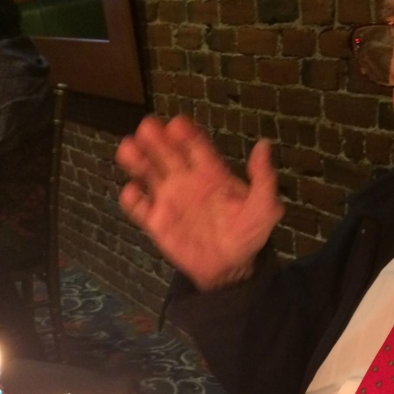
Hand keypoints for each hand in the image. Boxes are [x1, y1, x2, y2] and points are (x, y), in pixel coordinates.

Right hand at [116, 115, 282, 290]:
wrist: (232, 269)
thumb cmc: (248, 236)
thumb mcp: (265, 207)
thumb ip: (264, 178)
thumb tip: (264, 146)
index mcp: (211, 172)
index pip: (195, 144)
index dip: (185, 132)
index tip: (176, 125)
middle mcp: (186, 180)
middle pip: (166, 152)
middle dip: (156, 138)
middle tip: (147, 128)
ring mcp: (169, 200)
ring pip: (147, 173)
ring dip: (137, 159)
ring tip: (128, 149)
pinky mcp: (157, 222)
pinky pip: (139, 207)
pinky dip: (131, 198)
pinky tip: (131, 192)